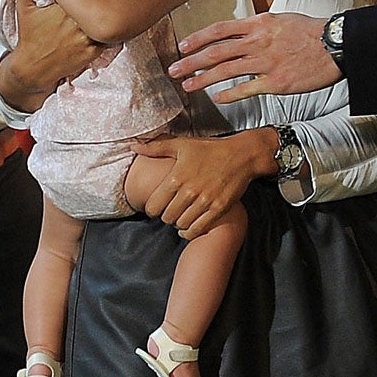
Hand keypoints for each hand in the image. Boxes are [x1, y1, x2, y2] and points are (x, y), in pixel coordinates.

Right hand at [0, 0, 104, 112]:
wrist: (33, 66)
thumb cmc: (29, 35)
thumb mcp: (23, 8)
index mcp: (62, 9)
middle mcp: (76, 24)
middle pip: (99, 6)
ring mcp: (86, 39)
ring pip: (106, 22)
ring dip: (108, 15)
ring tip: (112, 8)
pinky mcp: (92, 52)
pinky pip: (108, 38)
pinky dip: (109, 32)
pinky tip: (108, 25)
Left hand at [133, 131, 272, 236]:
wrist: (242, 155)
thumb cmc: (210, 149)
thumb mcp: (182, 145)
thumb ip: (156, 147)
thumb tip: (134, 146)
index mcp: (176, 178)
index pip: (153, 206)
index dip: (151, 209)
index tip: (156, 207)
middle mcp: (189, 192)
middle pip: (166, 218)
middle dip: (165, 216)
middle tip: (169, 212)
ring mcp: (205, 202)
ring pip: (181, 225)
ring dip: (178, 224)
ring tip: (180, 217)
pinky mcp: (218, 209)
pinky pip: (198, 229)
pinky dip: (190, 232)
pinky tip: (189, 227)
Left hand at [170, 13, 336, 102]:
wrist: (336, 45)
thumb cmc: (312, 32)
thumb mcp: (282, 19)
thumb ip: (260, 26)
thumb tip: (242, 31)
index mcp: (258, 24)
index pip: (220, 30)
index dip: (198, 39)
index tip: (183, 46)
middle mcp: (257, 42)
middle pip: (216, 52)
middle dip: (191, 62)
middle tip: (173, 70)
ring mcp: (265, 63)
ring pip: (226, 71)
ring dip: (203, 79)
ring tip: (187, 86)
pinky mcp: (276, 82)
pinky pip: (246, 89)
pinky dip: (229, 94)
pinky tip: (218, 98)